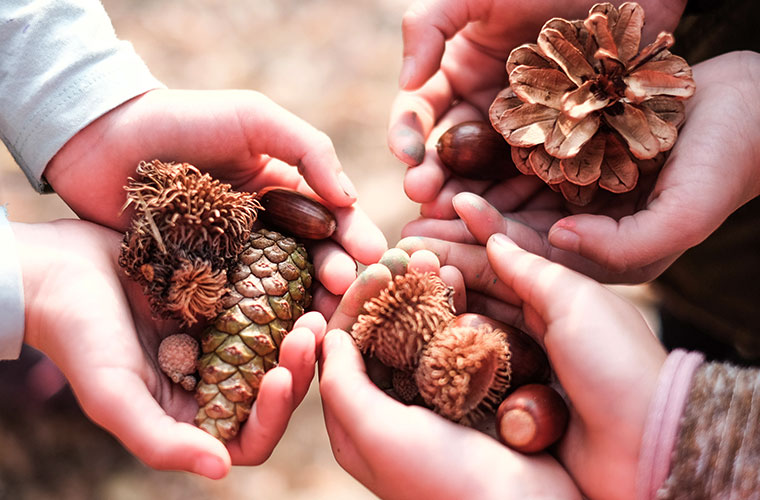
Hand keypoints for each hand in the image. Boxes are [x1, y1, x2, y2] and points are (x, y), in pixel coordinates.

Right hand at [13, 219, 326, 477]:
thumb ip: (161, 440)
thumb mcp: (112, 395)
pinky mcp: (226, 299)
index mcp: (193, 413)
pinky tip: (299, 275)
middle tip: (310, 328)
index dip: (273, 415)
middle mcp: (215, 379)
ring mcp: (224, 338)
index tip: (279, 376)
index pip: (250, 436)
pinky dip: (286, 294)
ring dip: (298, 329)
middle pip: (274, 388)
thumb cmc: (78, 336)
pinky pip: (268, 302)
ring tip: (312, 302)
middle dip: (297, 365)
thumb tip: (221, 470)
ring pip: (279, 344)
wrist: (59, 268)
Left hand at [44, 89, 387, 308]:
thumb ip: (309, 150)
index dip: (356, 239)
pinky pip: (236, 306)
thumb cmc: (183, 120)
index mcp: (285, 193)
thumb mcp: (255, 118)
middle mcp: (266, 231)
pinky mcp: (200, 283)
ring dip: (305, 305)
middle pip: (313, 262)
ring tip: (319, 318)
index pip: (334, 220)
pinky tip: (275, 334)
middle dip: (337, 277)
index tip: (373, 258)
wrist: (103, 140)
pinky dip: (259, 321)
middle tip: (346, 292)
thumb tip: (350, 199)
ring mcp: (234, 260)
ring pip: (281, 290)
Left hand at [319, 249, 580, 499]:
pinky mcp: (471, 395)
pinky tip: (462, 282)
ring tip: (436, 260)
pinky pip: (456, 343)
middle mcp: (391, 411)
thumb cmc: (444, 483)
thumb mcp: (378, 436)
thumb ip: (344, 387)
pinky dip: (457, 311)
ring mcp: (433, 402)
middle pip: (380, 337)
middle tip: (406, 254)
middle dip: (389, 293)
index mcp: (358, 423)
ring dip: (424, 295)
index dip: (350, 306)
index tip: (371, 268)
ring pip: (420, 333)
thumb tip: (326, 336)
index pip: (341, 351)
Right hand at [389, 0, 685, 204]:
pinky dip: (523, 196)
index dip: (406, 136)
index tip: (407, 157)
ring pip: (489, 172)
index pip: (419, 114)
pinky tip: (510, 212)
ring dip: (469, 195)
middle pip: (449, 153)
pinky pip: (538, 174)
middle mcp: (485, 109)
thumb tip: (405, 82)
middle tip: (423, 197)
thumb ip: (428, 27)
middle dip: (432, 177)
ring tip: (459, 213)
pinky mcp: (562, 143)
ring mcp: (524, 131)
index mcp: (457, 77)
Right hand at [396, 234, 667, 499]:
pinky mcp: (508, 398)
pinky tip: (418, 328)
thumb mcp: (578, 301)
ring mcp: (522, 363)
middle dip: (441, 265)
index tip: (426, 224)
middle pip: (480, 288)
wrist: (640, 443)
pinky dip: (445, 346)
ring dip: (439, 301)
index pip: (501, 259)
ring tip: (404, 280)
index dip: (464, 238)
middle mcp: (537, 325)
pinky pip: (468, 366)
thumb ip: (532, 269)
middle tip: (401, 249)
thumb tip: (494, 238)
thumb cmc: (615, 363)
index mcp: (560, 295)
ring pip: (470, 323)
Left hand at [403, 52, 759, 282]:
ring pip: (507, 205)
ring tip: (415, 201)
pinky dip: (486, 168)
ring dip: (461, 205)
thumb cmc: (727, 162)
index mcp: (603, 258)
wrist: (748, 106)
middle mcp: (583, 234)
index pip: (530, 267)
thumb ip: (626, 245)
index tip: (429, 254)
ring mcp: (576, 198)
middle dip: (457, 239)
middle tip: (404, 237)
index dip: (478, 260)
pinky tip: (448, 164)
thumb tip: (558, 244)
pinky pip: (521, 168)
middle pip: (508, 241)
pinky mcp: (574, 163)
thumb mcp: (684, 213)